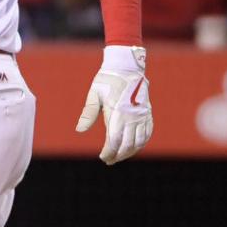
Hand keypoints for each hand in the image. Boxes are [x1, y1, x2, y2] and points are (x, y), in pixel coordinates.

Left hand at [76, 45, 152, 164]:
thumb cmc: (107, 80)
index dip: (109, 152)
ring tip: (120, 156)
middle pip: (127, 145)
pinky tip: (134, 147)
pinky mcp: (147, 113)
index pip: (114, 140)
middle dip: (118, 156)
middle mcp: (131, 116)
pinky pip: (147, 133)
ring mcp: (141, 115)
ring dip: (130, 152)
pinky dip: (141, 143)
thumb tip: (79, 130)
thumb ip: (88, 113)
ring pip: (139, 142)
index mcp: (117, 112)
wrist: (127, 66)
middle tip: (109, 160)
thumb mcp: (94, 94)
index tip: (103, 157)